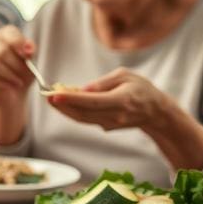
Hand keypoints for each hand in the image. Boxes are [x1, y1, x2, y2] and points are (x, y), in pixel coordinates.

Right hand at [0, 25, 35, 107]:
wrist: (15, 94)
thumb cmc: (22, 73)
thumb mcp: (31, 61)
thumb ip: (29, 51)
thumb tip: (28, 49)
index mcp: (1, 36)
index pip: (7, 32)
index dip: (18, 42)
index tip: (27, 55)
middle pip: (0, 51)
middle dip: (16, 64)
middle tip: (25, 73)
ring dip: (10, 75)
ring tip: (19, 82)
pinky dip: (4, 84)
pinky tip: (10, 86)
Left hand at [47, 68, 167, 131]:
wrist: (155, 111)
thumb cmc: (141, 88)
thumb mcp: (125, 76)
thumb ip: (103, 83)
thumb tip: (83, 90)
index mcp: (122, 100)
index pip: (93, 101)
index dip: (73, 99)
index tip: (55, 94)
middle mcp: (116, 115)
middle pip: (83, 113)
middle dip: (63, 105)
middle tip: (46, 96)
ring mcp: (111, 124)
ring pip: (83, 118)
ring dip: (65, 110)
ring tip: (51, 99)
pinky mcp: (107, 127)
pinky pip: (87, 119)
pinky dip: (74, 112)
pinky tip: (65, 103)